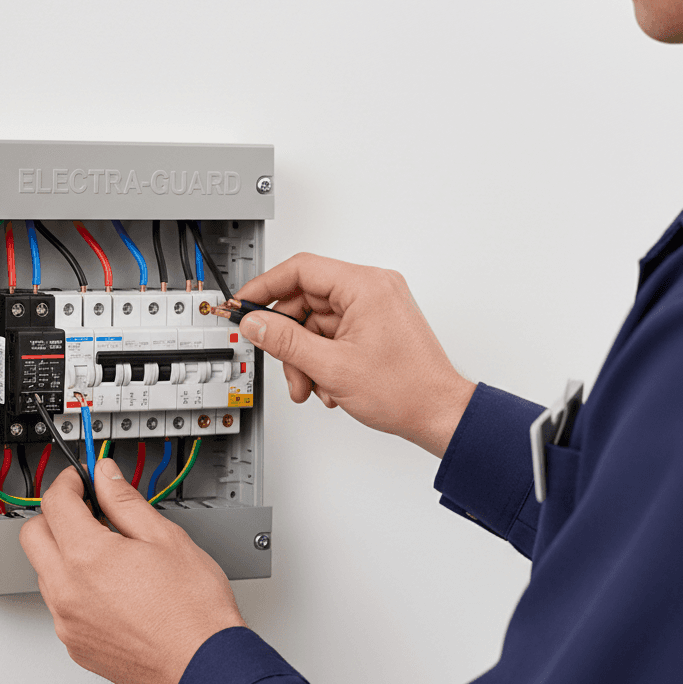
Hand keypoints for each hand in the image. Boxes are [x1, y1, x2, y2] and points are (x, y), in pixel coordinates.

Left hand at [20, 459, 245, 683]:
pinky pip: (61, 606)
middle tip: (86, 509)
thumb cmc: (194, 610)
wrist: (205, 667)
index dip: (69, 482)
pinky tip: (111, 587)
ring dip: (63, 554)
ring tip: (108, 552)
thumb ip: (126, 501)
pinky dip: (75, 589)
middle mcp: (67, 591)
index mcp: (87, 557)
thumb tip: (106, 477)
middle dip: (55, 515)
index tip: (82, 480)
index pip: (56, 503)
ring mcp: (68, 622)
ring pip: (45, 572)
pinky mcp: (76, 645)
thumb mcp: (166, 537)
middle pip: (33, 535)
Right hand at [235, 253, 475, 457]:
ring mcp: (375, 308)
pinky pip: (333, 335)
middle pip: (306, 301)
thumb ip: (285, 341)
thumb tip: (255, 323)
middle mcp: (372, 289)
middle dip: (290, 340)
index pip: (300, 270)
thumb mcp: (331, 366)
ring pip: (317, 324)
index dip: (265, 287)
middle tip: (284, 366)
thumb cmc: (406, 389)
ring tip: (312, 386)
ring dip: (306, 358)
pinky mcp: (376, 326)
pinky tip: (329, 385)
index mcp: (364, 286)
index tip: (244, 304)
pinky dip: (323, 360)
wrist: (438, 414)